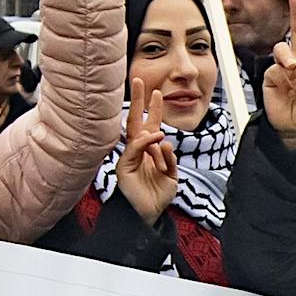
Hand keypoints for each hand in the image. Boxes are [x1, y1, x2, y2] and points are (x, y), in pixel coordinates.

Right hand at [115, 80, 177, 225]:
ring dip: (145, 113)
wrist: (147, 216)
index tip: (157, 92)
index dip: (153, 109)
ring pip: (135, 132)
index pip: (149, 125)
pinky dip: (144, 142)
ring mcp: (129, 157)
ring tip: (157, 97)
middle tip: (138, 80)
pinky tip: (155, 136)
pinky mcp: (123, 167)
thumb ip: (170, 159)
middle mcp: (137, 151)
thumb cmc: (158, 195)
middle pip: (135, 121)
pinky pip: (133, 149)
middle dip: (138, 100)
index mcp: (149, 151)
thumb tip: (165, 141)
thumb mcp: (172, 175)